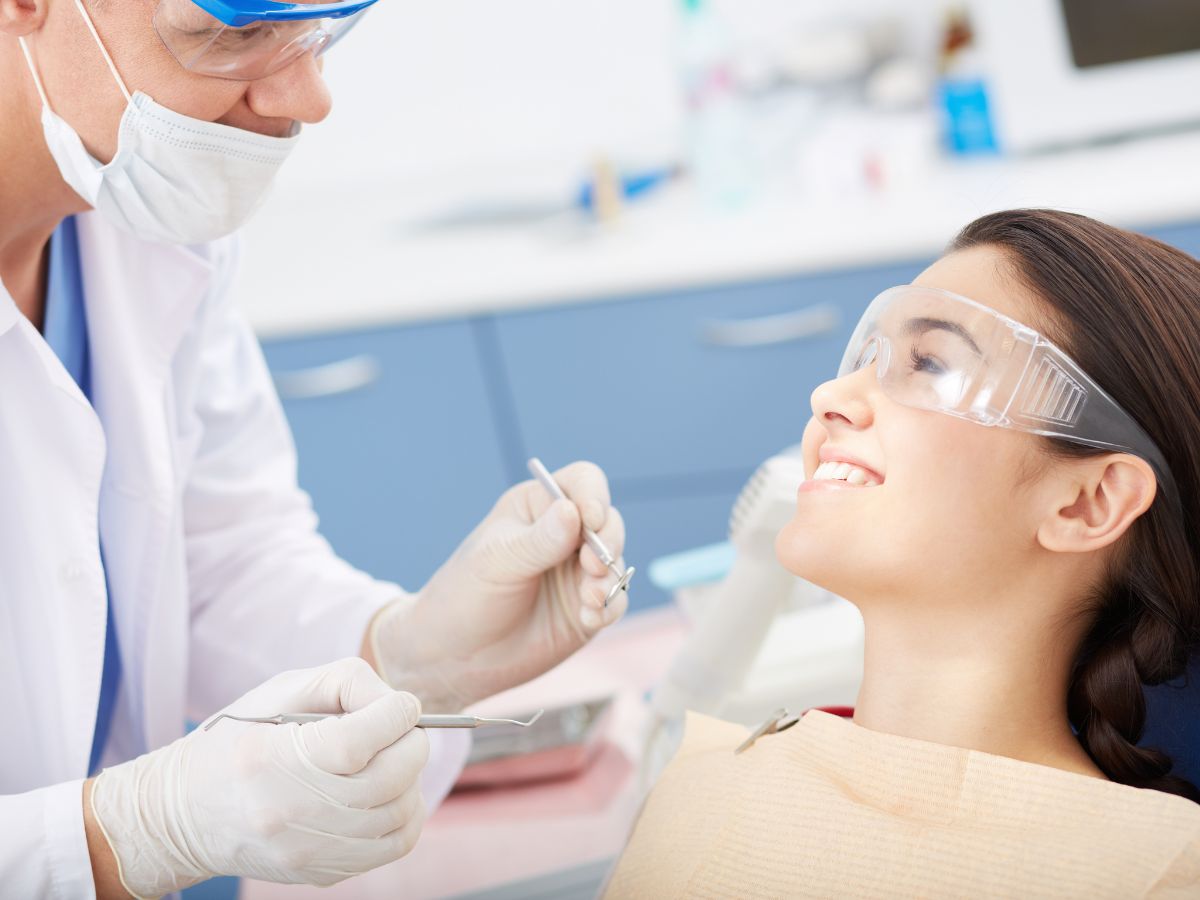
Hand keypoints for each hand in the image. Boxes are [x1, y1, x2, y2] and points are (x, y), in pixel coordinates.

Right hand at [89, 658, 427, 896]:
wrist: (183, 815)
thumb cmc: (235, 742)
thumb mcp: (278, 692)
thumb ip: (343, 684)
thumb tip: (397, 705)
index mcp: (272, 761)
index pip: (358, 741)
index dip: (395, 716)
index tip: (403, 704)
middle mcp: (290, 813)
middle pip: (388, 778)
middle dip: (412, 743)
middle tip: (405, 728)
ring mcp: (308, 850)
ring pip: (399, 813)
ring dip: (412, 777)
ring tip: (395, 757)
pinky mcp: (322, 872)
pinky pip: (393, 845)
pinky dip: (406, 813)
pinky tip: (393, 791)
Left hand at [367, 460, 626, 710]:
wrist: (456, 656)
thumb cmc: (466, 596)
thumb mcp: (496, 562)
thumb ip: (538, 541)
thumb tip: (574, 512)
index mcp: (537, 507)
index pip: (582, 483)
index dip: (593, 496)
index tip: (591, 520)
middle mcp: (564, 534)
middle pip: (609, 521)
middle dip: (608, 541)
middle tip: (592, 565)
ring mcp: (578, 571)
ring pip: (616, 560)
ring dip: (610, 577)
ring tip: (590, 598)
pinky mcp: (588, 606)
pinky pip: (616, 598)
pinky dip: (609, 606)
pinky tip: (589, 617)